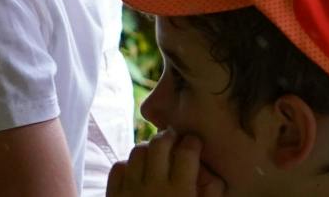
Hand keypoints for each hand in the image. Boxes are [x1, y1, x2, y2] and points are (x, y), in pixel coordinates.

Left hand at [106, 133, 222, 196]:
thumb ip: (210, 194)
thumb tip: (214, 174)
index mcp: (180, 192)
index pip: (186, 152)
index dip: (192, 142)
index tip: (194, 142)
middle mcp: (154, 187)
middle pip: (159, 144)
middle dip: (169, 137)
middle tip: (175, 139)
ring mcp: (131, 190)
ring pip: (137, 151)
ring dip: (148, 148)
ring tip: (157, 153)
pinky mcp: (114, 196)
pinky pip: (119, 167)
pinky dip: (128, 165)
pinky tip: (138, 171)